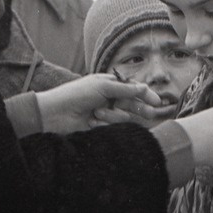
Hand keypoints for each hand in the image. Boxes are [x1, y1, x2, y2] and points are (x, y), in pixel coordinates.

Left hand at [36, 74, 161, 133]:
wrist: (56, 114)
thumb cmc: (76, 94)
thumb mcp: (102, 87)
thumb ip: (124, 88)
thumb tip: (143, 88)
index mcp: (109, 85)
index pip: (133, 89)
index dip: (145, 95)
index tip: (156, 101)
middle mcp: (109, 99)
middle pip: (132, 104)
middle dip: (139, 108)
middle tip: (149, 114)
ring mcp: (106, 113)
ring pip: (123, 117)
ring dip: (113, 116)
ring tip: (97, 114)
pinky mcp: (101, 127)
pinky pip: (113, 127)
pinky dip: (104, 124)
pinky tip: (91, 122)